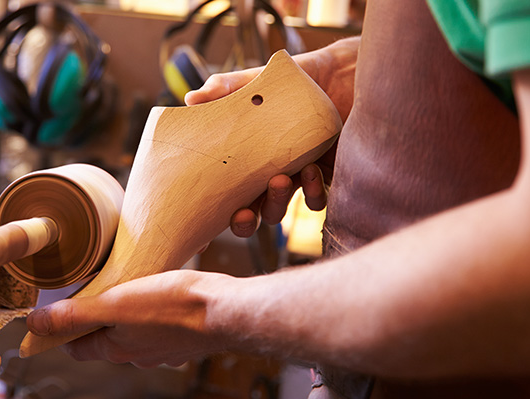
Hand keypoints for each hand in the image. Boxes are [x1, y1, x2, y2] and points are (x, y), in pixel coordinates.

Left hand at [27, 270, 233, 367]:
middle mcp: (137, 354)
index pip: (76, 345)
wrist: (224, 309)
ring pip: (132, 330)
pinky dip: (150, 311)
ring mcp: (162, 348)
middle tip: (90, 289)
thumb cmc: (174, 306)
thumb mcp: (115, 304)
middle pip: (103, 338)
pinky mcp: (182, 335)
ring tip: (124, 285)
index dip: (63, 329)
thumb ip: (75, 314)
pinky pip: (157, 324)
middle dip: (94, 318)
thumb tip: (35, 324)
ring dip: (124, 312)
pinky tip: (156, 291)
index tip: (57, 310)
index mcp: (115, 348)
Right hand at [186, 37, 358, 236]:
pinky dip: (312, 192)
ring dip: (274, 204)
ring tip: (279, 179)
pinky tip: (310, 169)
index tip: (199, 236)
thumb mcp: (253, 82)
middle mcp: (264, 175)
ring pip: (277, 212)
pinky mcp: (324, 177)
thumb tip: (191, 98)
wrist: (339, 72)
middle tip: (241, 213)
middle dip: (242, 222)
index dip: (209, 219)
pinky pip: (316, 200)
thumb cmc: (291, 80)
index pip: (221, 196)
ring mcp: (293, 180)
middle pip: (247, 214)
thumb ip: (223, 89)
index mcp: (242, 160)